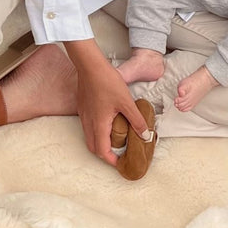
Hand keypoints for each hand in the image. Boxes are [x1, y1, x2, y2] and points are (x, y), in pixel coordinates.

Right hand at [68, 43, 148, 166]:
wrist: (90, 65)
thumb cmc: (107, 81)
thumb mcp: (127, 102)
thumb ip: (136, 121)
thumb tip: (145, 136)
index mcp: (99, 124)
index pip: (102, 151)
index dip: (112, 160)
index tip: (122, 163)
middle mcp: (88, 123)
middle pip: (93, 148)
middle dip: (105, 155)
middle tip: (119, 155)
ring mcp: (83, 115)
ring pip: (90, 137)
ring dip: (101, 143)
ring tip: (116, 142)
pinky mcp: (83, 108)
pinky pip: (88, 127)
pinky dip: (97, 132)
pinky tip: (109, 125)